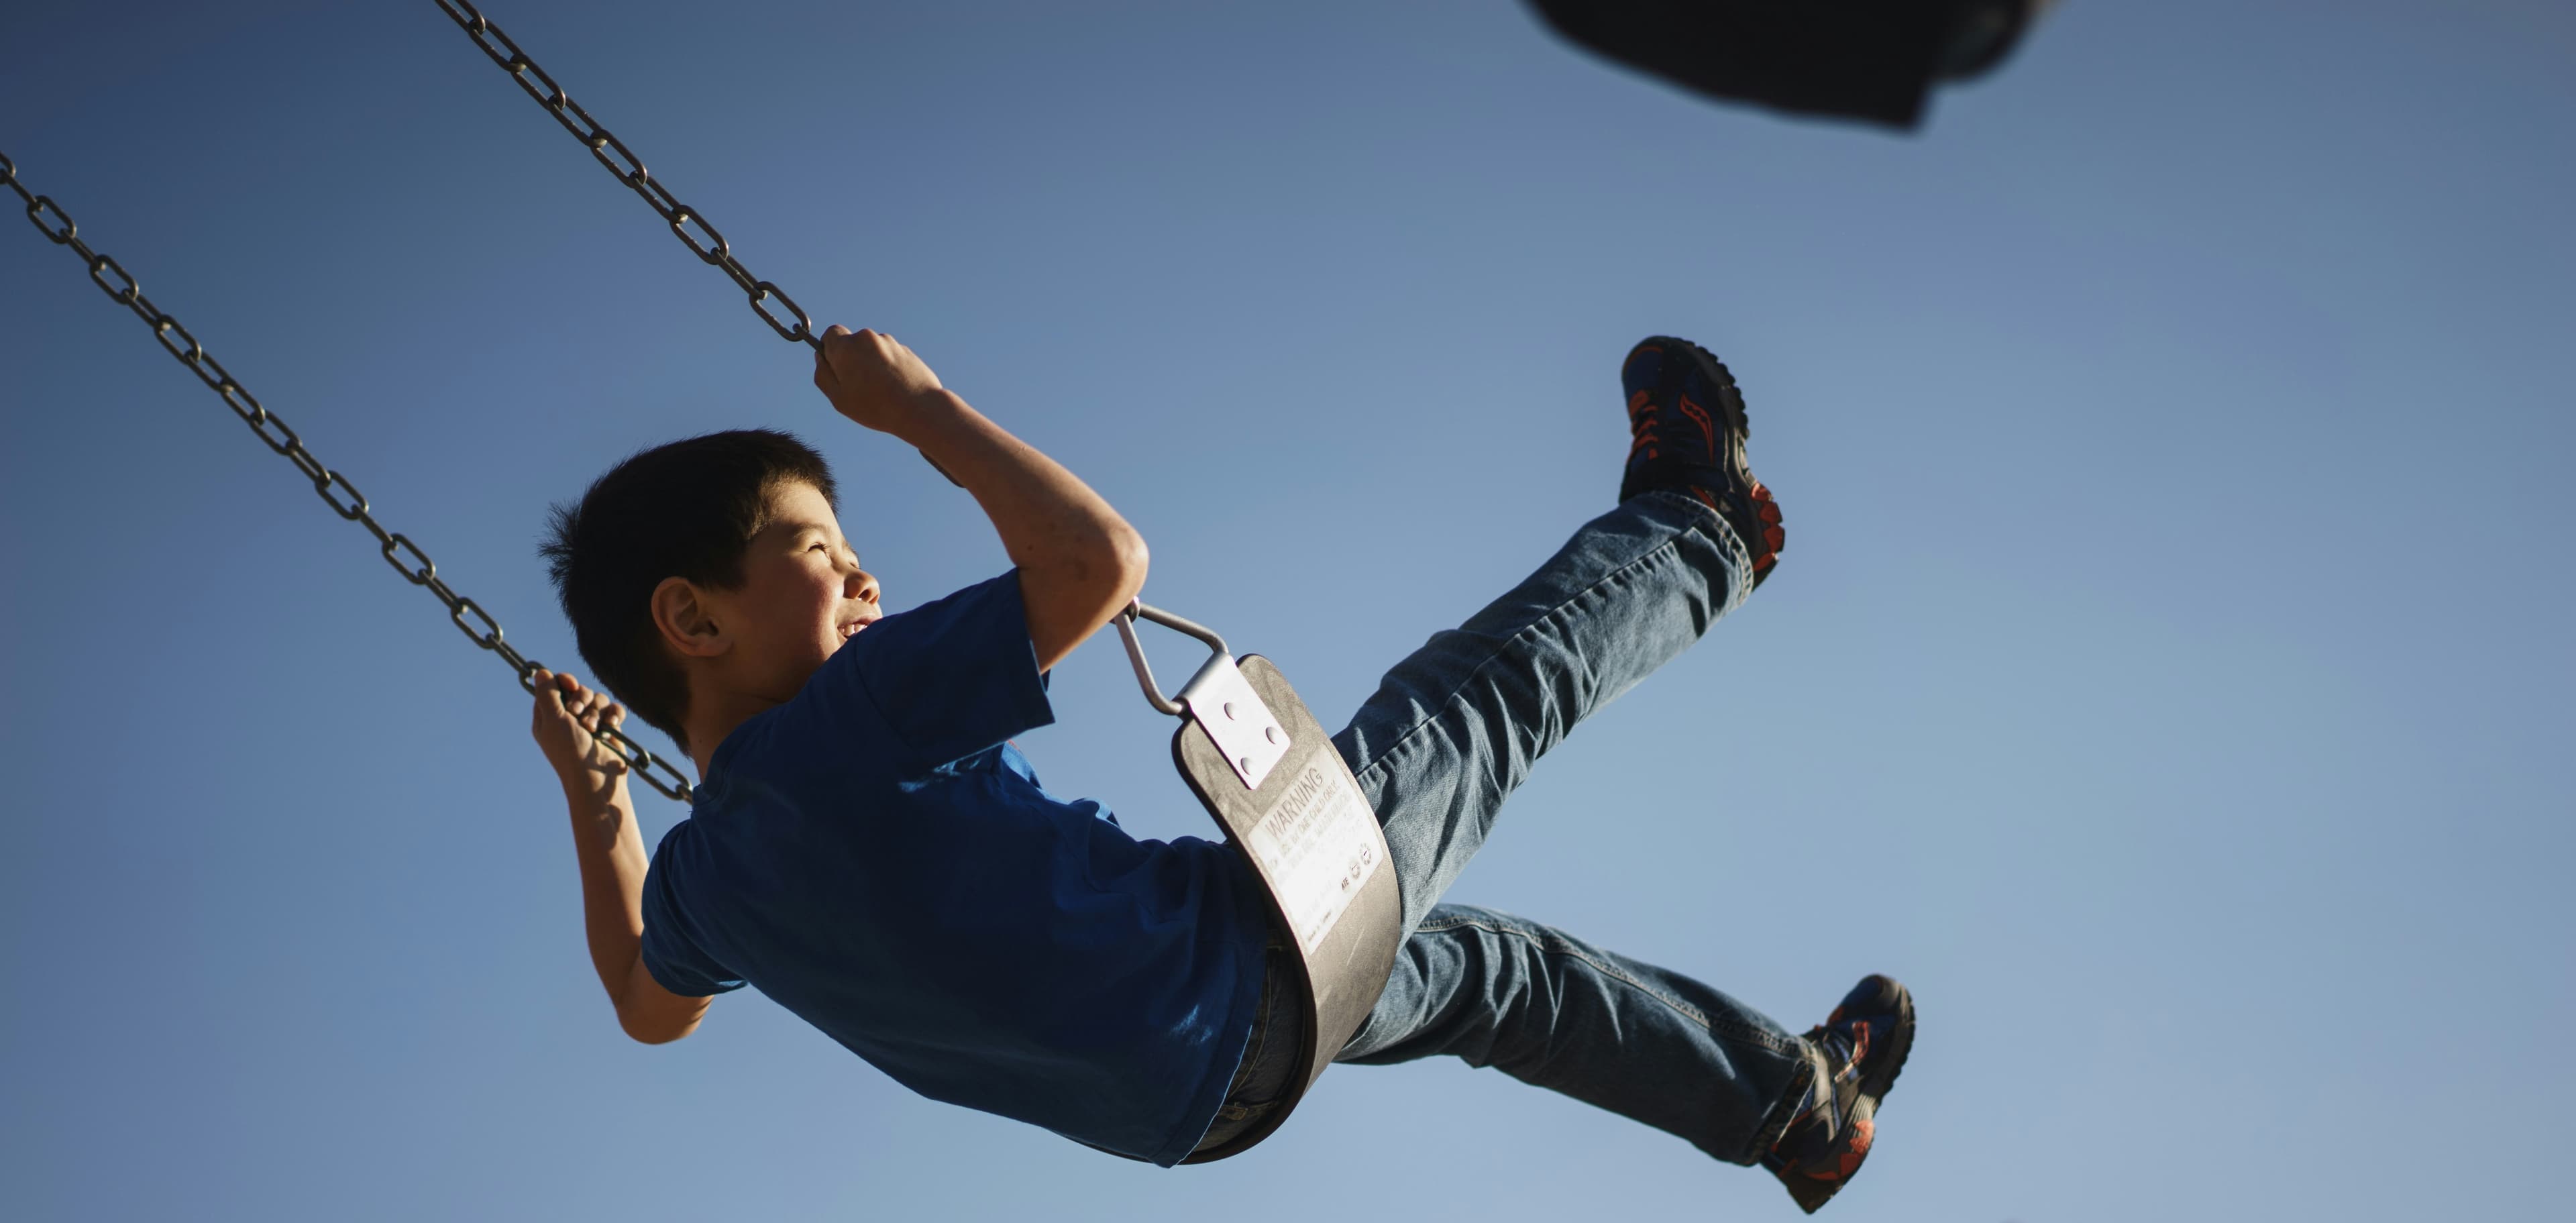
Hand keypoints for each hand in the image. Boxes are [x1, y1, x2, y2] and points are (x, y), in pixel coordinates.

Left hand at [530, 669, 630, 789]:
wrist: (596, 778)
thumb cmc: (570, 752)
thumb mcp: (553, 720)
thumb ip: (546, 694)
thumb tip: (540, 671)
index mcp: (549, 717)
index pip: (555, 687)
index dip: (564, 682)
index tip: (571, 684)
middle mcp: (568, 718)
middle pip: (579, 690)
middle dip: (582, 700)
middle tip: (578, 715)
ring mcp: (590, 723)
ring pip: (598, 698)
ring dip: (597, 712)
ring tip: (594, 729)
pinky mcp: (609, 728)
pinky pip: (614, 708)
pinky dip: (614, 714)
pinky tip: (613, 725)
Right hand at [812, 325, 946, 435]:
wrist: (919, 408)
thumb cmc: (875, 406)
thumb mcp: (838, 398)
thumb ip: (823, 375)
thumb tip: (821, 358)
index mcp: (847, 346)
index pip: (831, 333)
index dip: (830, 349)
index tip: (836, 367)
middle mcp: (868, 338)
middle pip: (853, 343)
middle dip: (852, 359)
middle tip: (858, 385)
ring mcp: (890, 343)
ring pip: (872, 350)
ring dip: (872, 364)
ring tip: (881, 390)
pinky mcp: (906, 350)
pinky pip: (890, 356)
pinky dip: (888, 367)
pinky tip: (895, 387)